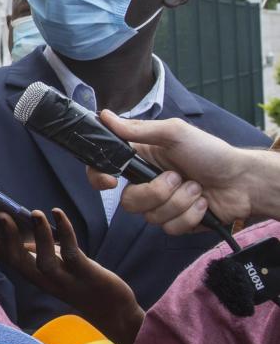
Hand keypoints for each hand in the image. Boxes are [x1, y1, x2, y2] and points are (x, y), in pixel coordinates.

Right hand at [0, 208, 142, 343]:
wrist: (111, 309)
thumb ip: (36, 248)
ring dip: (39, 236)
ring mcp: (63, 278)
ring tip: (33, 213)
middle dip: (4, 236)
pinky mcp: (84, 274)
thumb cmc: (80, 281)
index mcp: (31, 273)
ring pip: (44, 260)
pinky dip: (64, 232)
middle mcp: (42, 278)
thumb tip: (19, 225)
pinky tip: (57, 213)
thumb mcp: (53, 263)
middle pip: (16, 259)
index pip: (1, 253)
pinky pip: (72, 253)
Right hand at [91, 111, 267, 225]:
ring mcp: (161, 205)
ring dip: (179, 202)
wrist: (243, 181)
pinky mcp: (176, 222)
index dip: (100, 178)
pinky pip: (170, 228)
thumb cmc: (210, 152)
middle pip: (128, 201)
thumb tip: (106, 116)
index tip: (111, 182)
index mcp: (141, 159)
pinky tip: (202, 203)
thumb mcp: (174, 133)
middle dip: (156, 192)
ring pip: (150, 217)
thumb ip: (138, 129)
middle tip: (177, 177)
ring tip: (196, 188)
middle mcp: (147, 183)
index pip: (104, 170)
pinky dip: (190, 215)